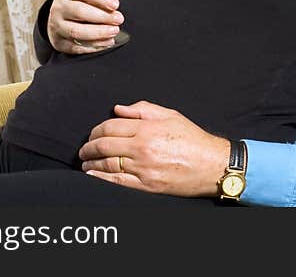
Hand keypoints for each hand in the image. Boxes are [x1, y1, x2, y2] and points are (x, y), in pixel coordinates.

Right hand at [47, 0, 124, 53]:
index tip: (115, 5)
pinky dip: (93, 47)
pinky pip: (76, 47)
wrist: (58, 19)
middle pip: (79, 11)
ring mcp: (58, 26)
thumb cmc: (77, 5)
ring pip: (76, 31)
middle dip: (102, 16)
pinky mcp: (59, 42)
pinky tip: (105, 43)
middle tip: (118, 19)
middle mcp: (60, 8)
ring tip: (113, 31)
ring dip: (98, 32)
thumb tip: (114, 8)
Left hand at [79, 101, 230, 197]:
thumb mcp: (170, 115)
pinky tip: (92, 176)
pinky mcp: (146, 185)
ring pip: (106, 165)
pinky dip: (99, 179)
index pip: (111, 126)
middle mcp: (142, 148)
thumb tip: (118, 109)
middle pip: (104, 145)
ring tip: (85, 162)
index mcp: (147, 128)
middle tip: (84, 149)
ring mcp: (143, 168)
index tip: (92, 134)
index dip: (96, 130)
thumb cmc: (193, 139)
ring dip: (90, 163)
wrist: (212, 165)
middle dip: (89, 147)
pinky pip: (116, 182)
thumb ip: (143, 110)